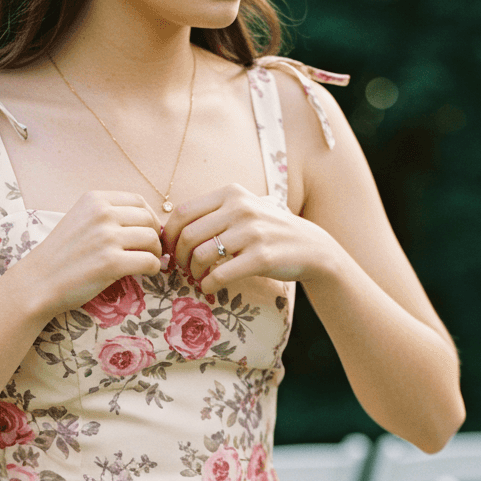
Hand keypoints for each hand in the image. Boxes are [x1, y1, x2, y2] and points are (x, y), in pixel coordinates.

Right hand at [18, 190, 162, 318]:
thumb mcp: (80, 220)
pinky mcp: (111, 263)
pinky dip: (153, 268)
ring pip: (152, 240)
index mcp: (95, 199)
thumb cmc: (61, 256)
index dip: (149, 218)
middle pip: (148, 219)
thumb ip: (107, 215)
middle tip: (150, 252)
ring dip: (156, 253)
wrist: (38, 282)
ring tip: (148, 262)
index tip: (146, 233)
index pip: (138, 201)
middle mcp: (102, 214)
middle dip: (154, 236)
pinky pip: (149, 261)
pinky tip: (146, 273)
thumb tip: (146, 220)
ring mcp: (106, 238)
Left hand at [160, 184, 336, 294]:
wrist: (310, 247)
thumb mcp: (242, 210)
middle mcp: (240, 208)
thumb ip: (212, 214)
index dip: (170, 236)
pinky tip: (210, 287)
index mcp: (231, 193)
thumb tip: (170, 230)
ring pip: (201, 255)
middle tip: (183, 268)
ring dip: (193, 272)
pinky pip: (220, 275)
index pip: (183, 213)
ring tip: (199, 277)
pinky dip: (208, 285)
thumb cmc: (267, 231)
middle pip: (188, 235)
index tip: (171, 251)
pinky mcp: (261, 257)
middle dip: (179, 257)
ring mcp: (252, 232)